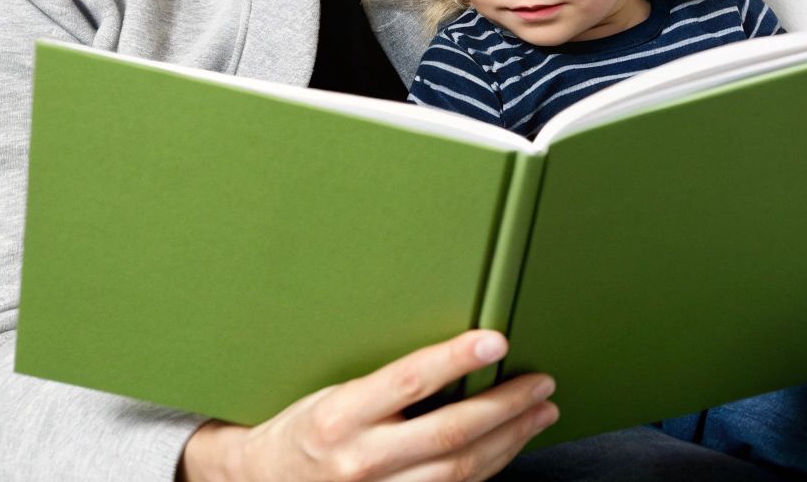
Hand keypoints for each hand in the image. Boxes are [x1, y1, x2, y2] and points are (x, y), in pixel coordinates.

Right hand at [179, 330, 557, 481]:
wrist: (265, 481)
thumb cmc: (307, 428)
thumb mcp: (334, 393)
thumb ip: (390, 381)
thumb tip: (456, 352)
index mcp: (340, 416)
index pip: (410, 381)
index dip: (457, 358)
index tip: (497, 339)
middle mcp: (360, 460)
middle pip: (449, 434)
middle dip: (506, 406)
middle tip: (541, 381)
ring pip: (461, 470)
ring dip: (510, 438)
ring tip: (540, 411)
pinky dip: (491, 466)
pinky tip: (509, 443)